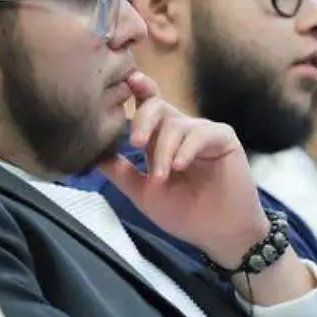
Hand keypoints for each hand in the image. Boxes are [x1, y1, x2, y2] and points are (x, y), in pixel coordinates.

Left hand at [97, 71, 268, 267]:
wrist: (218, 234)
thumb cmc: (186, 213)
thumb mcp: (144, 194)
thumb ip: (121, 172)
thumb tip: (92, 156)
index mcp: (161, 139)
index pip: (147, 105)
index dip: (137, 89)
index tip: (126, 82)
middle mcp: (181, 130)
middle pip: (157, 106)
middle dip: (143, 120)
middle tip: (135, 142)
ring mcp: (203, 133)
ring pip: (176, 125)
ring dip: (164, 152)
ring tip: (162, 178)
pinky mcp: (224, 139)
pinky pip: (201, 134)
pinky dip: (187, 149)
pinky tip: (180, 166)